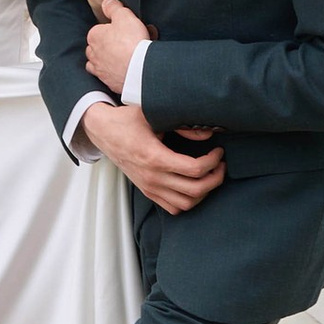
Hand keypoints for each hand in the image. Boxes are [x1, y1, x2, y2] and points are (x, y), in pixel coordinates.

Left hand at [85, 0, 149, 92]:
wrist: (139, 69)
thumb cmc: (131, 42)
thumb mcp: (124, 16)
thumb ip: (113, 7)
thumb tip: (106, 2)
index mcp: (94, 36)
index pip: (100, 29)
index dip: (115, 29)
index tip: (127, 29)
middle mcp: (93, 54)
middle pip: (99, 47)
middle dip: (111, 44)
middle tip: (129, 42)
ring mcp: (101, 70)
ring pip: (101, 62)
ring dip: (110, 59)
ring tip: (126, 56)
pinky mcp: (110, 82)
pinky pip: (110, 76)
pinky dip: (115, 73)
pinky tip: (126, 70)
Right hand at [86, 99, 226, 212]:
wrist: (102, 132)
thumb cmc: (126, 121)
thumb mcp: (153, 116)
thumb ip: (182, 125)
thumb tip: (208, 133)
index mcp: (155, 157)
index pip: (195, 169)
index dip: (213, 162)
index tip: (218, 152)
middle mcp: (152, 177)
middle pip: (195, 190)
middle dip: (215, 179)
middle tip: (220, 165)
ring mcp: (149, 187)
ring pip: (186, 204)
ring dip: (203, 193)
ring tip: (209, 177)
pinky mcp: (147, 191)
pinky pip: (173, 208)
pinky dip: (188, 201)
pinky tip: (193, 186)